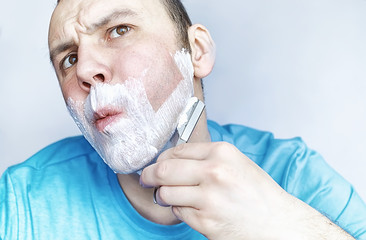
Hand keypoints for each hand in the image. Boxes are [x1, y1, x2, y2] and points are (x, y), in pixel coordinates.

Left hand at [140, 142, 352, 238]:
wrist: (277, 222)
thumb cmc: (257, 193)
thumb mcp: (235, 163)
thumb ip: (206, 158)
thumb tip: (172, 159)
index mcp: (222, 152)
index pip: (177, 150)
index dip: (162, 158)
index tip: (157, 163)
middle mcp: (214, 172)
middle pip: (164, 170)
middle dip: (149, 175)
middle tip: (146, 179)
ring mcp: (208, 198)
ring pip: (166, 193)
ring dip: (164, 195)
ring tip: (171, 196)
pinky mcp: (205, 221)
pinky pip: (178, 211)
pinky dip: (180, 210)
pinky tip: (193, 208)